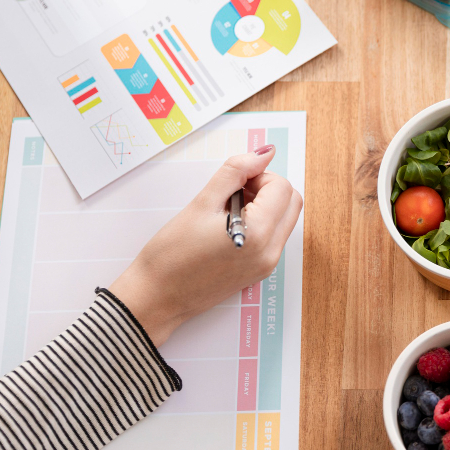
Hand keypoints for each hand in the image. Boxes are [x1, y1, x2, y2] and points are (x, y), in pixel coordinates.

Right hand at [109, 146, 302, 346]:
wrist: (157, 296)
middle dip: (268, 189)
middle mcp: (270, 252)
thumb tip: (264, 153)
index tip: (234, 182)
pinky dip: (261, 223)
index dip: (259, 176)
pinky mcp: (261, 272)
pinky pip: (274, 237)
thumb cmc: (171, 254)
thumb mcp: (201, 203)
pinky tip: (230, 226)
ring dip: (265, 205)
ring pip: (286, 219)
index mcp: (258, 234)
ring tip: (228, 210)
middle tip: (234, 192)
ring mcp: (268, 265)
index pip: (282, 188)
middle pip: (292, 203)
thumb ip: (235, 172)